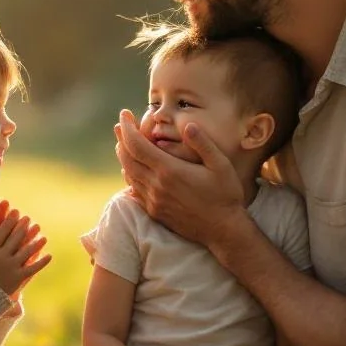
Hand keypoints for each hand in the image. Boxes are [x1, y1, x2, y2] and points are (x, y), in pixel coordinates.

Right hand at [0, 209, 50, 295]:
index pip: (1, 232)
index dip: (9, 221)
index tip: (15, 212)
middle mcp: (1, 257)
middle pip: (15, 239)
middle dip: (23, 227)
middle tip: (29, 219)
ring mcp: (11, 268)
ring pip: (26, 252)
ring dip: (36, 243)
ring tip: (43, 237)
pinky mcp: (18, 278)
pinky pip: (32, 269)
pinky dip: (41, 262)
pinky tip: (49, 255)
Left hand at [114, 109, 243, 246]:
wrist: (223, 230)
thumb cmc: (225, 195)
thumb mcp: (221, 165)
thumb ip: (203, 143)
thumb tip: (188, 125)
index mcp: (169, 170)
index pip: (136, 145)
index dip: (127, 128)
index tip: (125, 114)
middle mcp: (156, 186)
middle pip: (127, 158)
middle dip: (121, 139)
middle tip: (121, 126)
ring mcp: (154, 200)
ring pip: (129, 174)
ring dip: (124, 157)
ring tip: (124, 143)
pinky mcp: (155, 212)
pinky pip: (134, 190)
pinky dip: (130, 175)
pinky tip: (132, 170)